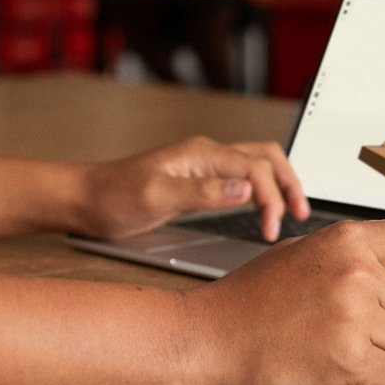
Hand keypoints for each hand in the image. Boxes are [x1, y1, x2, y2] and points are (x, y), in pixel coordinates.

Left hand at [79, 136, 309, 240]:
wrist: (85, 198)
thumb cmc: (112, 197)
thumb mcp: (155, 197)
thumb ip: (200, 193)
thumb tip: (243, 189)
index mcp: (201, 154)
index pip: (255, 168)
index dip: (271, 198)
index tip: (271, 230)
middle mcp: (207, 155)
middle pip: (266, 156)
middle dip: (289, 182)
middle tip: (300, 215)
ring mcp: (203, 167)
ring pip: (256, 164)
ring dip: (279, 183)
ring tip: (292, 212)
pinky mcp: (198, 182)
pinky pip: (241, 178)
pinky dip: (262, 190)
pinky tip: (263, 209)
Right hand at [180, 219, 384, 384]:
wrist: (206, 340)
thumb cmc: (246, 301)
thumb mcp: (302, 254)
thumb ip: (355, 258)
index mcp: (346, 241)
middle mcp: (356, 274)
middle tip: (358, 325)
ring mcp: (353, 318)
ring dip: (381, 352)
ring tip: (332, 344)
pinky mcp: (347, 361)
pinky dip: (367, 379)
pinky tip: (329, 365)